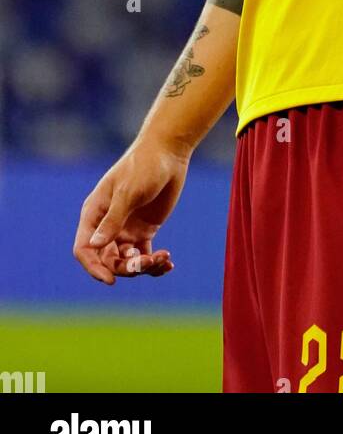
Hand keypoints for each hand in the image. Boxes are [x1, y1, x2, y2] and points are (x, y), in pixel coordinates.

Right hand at [73, 139, 189, 284]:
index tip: (110, 280)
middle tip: (147, 262)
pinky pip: (144, 255)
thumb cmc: (143, 166)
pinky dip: (154, 263)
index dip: (93, 267)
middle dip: (125, 268)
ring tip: (163, 259)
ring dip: (143, 266)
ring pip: (127, 261)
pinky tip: (168, 263)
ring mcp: (126, 229)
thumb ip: (113, 220)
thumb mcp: (128, 192)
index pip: (84, 248)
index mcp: (94, 213)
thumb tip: (94, 246)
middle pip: (107, 260)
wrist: (168, 153)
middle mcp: (107, 225)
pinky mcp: (144, 230)